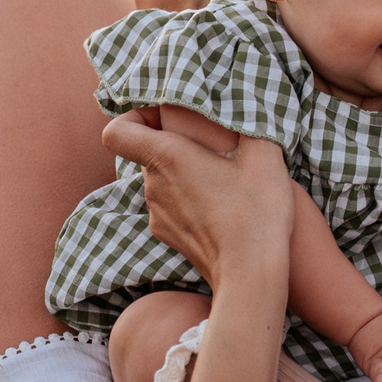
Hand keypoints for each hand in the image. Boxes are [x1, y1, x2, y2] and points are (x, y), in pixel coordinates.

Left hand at [100, 111, 292, 291]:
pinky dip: (187, 199)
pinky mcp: (168, 235)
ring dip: (182, 173)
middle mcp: (153, 185)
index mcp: (168, 157)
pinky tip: (220, 205)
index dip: (132, 118)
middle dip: (173, 144)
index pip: (116, 132)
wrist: (251, 273)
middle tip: (210, 147)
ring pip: (160, 180)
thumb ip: (250, 123)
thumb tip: (245, 108)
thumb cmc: (256, 211)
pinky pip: (170, 206)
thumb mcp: (264, 155)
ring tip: (221, 178)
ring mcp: (157, 215)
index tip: (163, 119)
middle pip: (145, 153)